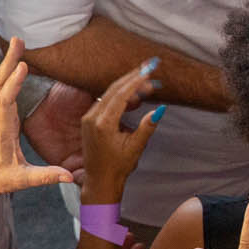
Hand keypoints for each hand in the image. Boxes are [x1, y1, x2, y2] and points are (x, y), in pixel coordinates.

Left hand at [0, 42, 77, 206]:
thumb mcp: (21, 180)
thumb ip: (46, 177)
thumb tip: (70, 177)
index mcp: (1, 130)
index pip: (6, 101)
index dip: (14, 83)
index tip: (24, 65)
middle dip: (10, 62)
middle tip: (19, 41)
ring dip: (3, 63)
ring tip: (12, 44)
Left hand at [78, 59, 164, 201]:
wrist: (100, 181)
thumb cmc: (118, 167)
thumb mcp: (136, 147)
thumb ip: (146, 126)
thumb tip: (160, 109)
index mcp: (103, 123)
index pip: (121, 94)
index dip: (136, 81)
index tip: (150, 71)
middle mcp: (92, 117)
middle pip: (114, 89)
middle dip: (133, 77)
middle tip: (150, 67)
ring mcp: (88, 118)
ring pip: (109, 93)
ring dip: (128, 85)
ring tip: (147, 80)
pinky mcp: (89, 120)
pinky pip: (105, 101)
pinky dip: (120, 94)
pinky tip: (134, 94)